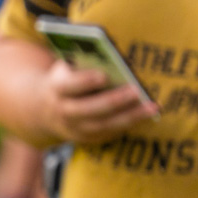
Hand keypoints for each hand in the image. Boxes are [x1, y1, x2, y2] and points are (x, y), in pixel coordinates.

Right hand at [39, 60, 157, 144]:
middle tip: (137, 90)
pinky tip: (146, 114)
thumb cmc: (66, 79)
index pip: (69, 86)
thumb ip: (83, 64)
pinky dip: (129, 123)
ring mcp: (74, 128)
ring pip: (104, 124)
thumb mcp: (67, 68)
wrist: (45, 108)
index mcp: (56, 88)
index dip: (85, 81)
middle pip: (89, 108)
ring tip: (152, 107)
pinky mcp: (87, 138)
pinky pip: (110, 133)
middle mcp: (63, 111)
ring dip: (130, 116)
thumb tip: (114, 60)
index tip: (104, 75)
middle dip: (114, 100)